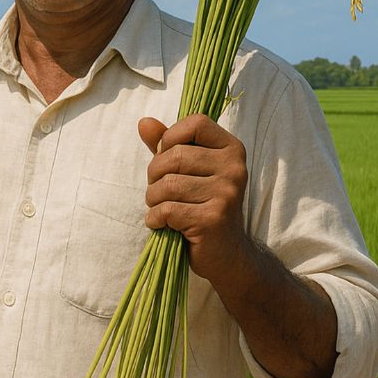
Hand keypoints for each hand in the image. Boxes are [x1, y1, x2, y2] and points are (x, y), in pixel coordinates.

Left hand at [138, 114, 252, 283]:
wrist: (227, 254)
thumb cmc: (202, 206)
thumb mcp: (186, 171)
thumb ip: (166, 145)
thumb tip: (143, 122)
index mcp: (232, 149)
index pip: (196, 122)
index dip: (170, 138)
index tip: (166, 157)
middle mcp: (234, 168)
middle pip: (174, 156)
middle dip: (154, 175)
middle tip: (159, 192)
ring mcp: (227, 194)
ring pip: (167, 185)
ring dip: (153, 200)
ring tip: (162, 209)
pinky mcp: (213, 219)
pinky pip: (167, 209)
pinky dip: (155, 218)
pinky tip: (163, 224)